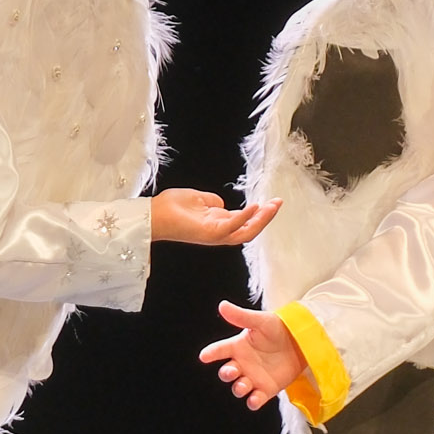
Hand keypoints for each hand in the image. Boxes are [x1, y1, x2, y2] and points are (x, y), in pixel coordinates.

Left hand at [152, 189, 277, 246]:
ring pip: (245, 232)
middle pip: (249, 229)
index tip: (272, 202)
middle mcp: (219, 232)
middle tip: (278, 204)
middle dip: (266, 217)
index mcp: (217, 224)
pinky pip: (232, 226)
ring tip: (271, 206)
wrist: (154, 214)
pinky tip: (254, 207)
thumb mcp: (199, 200)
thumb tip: (222, 203)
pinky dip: (245, 216)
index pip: (244, 222)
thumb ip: (213, 202)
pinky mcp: (210, 232)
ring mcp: (215, 234)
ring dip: (261, 219)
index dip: (259, 213)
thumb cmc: (171, 207)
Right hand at [199, 300, 305, 410]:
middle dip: (226, 374)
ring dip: (238, 388)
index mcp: (238, 346)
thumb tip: (223, 305)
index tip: (204, 356)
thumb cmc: (279, 328)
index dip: (211, 353)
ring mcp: (253, 377)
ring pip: (239, 387)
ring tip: (243, 385)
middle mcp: (243, 363)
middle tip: (231, 371)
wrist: (302, 342)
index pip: (220, 350)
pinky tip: (254, 400)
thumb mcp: (261, 321)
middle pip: (227, 373)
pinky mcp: (266, 389)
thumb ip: (241, 316)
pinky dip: (253, 402)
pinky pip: (255, 399)